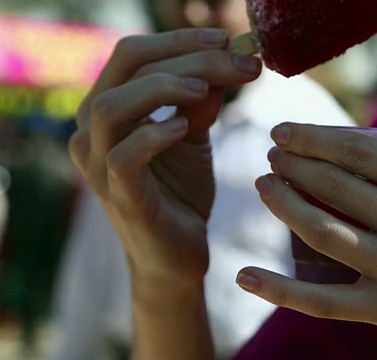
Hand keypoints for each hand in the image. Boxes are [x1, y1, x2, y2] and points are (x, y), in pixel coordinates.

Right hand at [69, 28, 261, 288]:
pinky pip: (122, 156)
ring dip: (162, 88)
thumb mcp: (192, 135)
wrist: (178, 254)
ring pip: (111, 106)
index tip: (227, 39)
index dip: (180, 40)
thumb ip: (200, 99)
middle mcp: (91, 131)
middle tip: (234, 60)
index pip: (134, 54)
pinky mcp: (118, 196)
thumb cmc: (180, 192)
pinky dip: (154, 135)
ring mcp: (98, 165)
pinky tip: (183, 128)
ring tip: (204, 90)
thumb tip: (228, 58)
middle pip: (126, 68)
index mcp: (109, 109)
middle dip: (185, 56)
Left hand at [239, 123, 376, 358]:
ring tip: (265, 185)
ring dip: (285, 205)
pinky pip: (322, 301)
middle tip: (271, 153)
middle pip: (336, 185)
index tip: (288, 131)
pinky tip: (246, 275)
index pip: (361, 151)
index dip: (316, 138)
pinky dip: (279, 290)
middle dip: (294, 163)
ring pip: (323, 232)